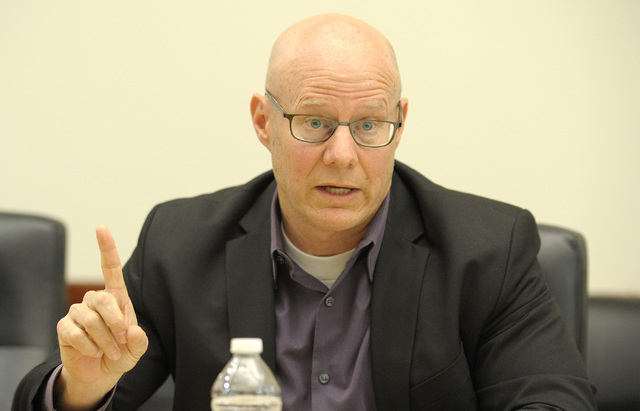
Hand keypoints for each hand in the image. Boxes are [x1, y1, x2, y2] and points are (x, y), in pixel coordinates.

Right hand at [54, 226, 147, 408]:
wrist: (101, 373)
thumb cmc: (121, 353)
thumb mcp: (137, 349)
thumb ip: (140, 341)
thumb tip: (133, 331)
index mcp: (116, 297)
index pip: (110, 268)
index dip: (106, 248)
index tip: (101, 228)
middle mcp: (96, 300)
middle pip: (102, 298)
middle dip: (115, 322)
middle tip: (122, 341)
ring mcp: (78, 312)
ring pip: (89, 318)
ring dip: (103, 339)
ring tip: (109, 351)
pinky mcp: (64, 327)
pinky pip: (75, 332)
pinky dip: (89, 346)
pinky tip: (94, 352)